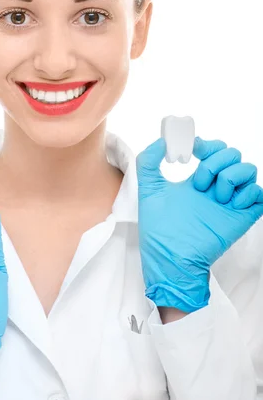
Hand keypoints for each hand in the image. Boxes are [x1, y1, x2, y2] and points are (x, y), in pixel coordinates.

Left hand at [136, 137, 262, 312]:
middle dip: (217, 159)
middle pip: (232, 154)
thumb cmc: (159, 229)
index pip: (214, 149)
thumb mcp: (148, 190)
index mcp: (198, 180)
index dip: (207, 144)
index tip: (193, 150)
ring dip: (231, 175)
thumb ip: (148, 162)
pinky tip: (230, 202)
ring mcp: (230, 201)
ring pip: (248, 169)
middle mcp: (216, 188)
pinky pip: (259, 194)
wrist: (170, 258)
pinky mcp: (241, 216)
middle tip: (200, 180)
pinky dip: (248, 192)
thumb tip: (161, 141)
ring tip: (214, 195)